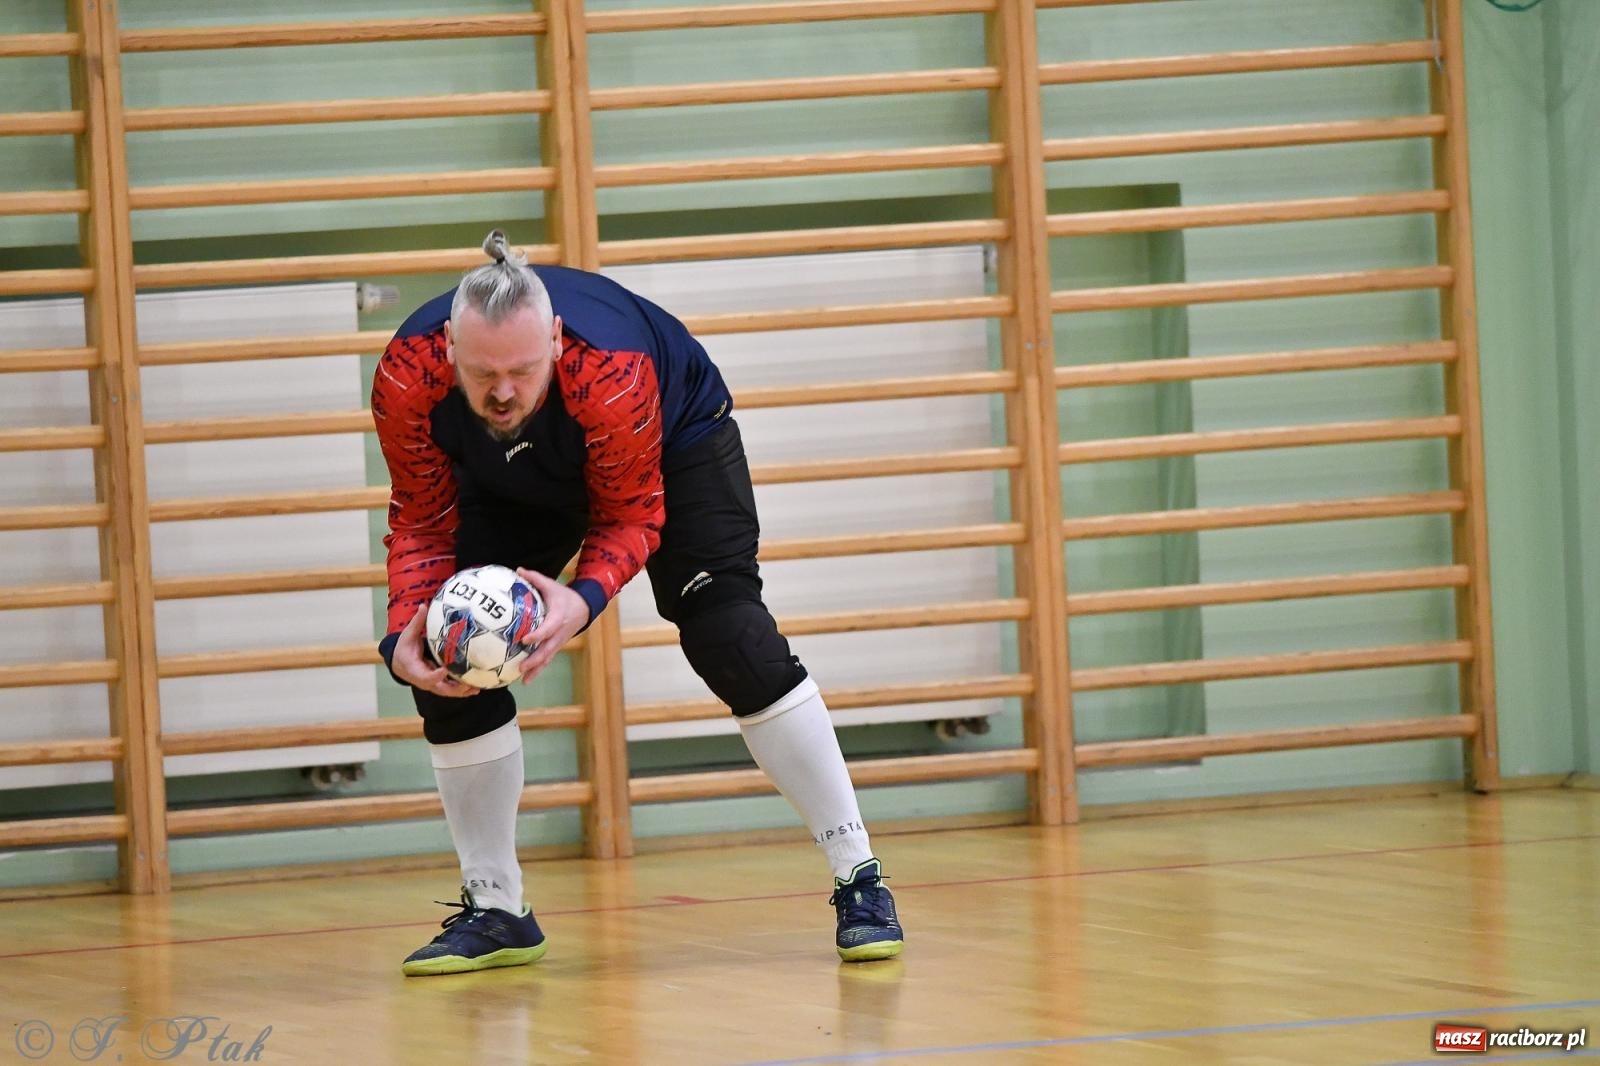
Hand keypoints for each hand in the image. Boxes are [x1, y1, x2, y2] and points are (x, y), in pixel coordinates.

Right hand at [390, 604, 479, 698]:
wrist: (399, 663)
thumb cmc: (404, 648)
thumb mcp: (407, 635)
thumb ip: (417, 623)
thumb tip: (423, 606)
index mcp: (414, 669)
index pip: (425, 677)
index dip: (435, 675)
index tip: (445, 669)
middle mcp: (423, 680)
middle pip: (439, 689)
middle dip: (454, 688)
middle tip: (467, 683)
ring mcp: (431, 684)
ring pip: (447, 692)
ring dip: (462, 691)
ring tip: (477, 686)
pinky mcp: (438, 684)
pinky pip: (451, 690)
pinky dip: (462, 690)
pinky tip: (477, 687)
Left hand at [516, 567, 591, 682]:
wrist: (585, 607)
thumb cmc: (565, 596)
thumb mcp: (552, 585)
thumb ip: (535, 578)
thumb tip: (517, 570)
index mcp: (558, 617)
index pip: (548, 629)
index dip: (537, 635)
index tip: (524, 640)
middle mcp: (559, 633)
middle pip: (548, 649)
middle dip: (535, 660)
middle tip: (521, 667)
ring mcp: (559, 642)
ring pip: (548, 658)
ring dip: (536, 669)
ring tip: (523, 680)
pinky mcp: (557, 646)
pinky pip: (547, 659)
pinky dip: (538, 670)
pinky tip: (526, 680)